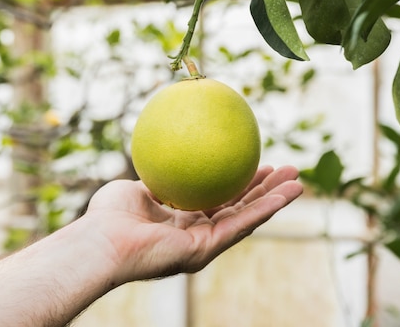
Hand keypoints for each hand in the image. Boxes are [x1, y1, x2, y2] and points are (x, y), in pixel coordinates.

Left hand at [83, 165, 302, 282]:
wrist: (100, 241)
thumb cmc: (108, 215)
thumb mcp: (136, 185)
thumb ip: (159, 174)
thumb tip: (171, 149)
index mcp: (182, 220)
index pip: (218, 199)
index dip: (238, 183)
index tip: (254, 164)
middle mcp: (196, 234)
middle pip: (238, 208)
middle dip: (264, 191)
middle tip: (285, 170)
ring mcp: (202, 244)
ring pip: (246, 219)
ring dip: (274, 201)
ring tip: (299, 182)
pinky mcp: (205, 251)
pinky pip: (240, 225)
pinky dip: (264, 210)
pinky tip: (284, 195)